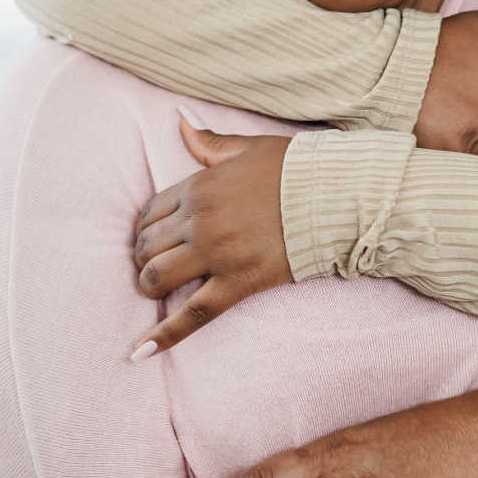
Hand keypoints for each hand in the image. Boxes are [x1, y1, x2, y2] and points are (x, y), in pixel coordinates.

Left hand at [128, 119, 291, 359]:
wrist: (337, 195)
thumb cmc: (296, 169)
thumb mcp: (249, 148)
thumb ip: (210, 143)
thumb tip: (181, 124)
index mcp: (199, 187)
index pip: (150, 212)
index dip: (146, 228)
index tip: (154, 237)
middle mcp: (200, 220)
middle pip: (148, 246)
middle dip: (145, 258)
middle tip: (157, 264)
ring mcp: (217, 254)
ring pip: (159, 277)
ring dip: (150, 286)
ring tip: (157, 290)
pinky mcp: (238, 283)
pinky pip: (194, 314)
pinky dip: (164, 336)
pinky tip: (140, 353)